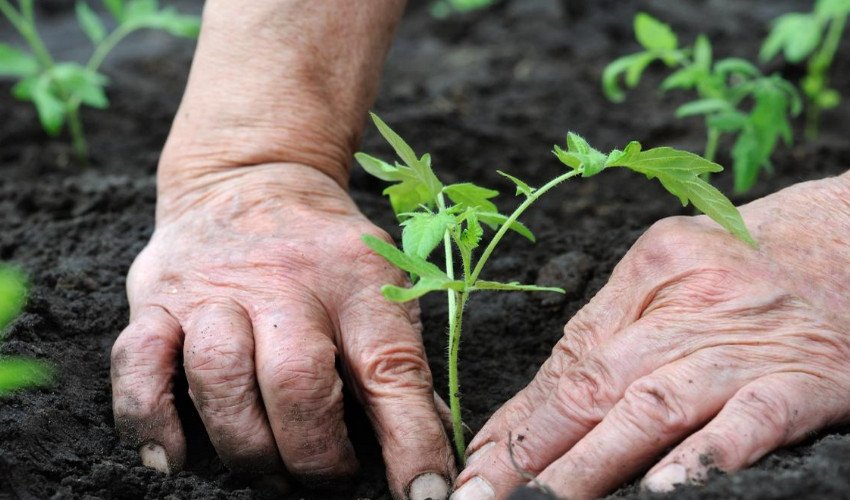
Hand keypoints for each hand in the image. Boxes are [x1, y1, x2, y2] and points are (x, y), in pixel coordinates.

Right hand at [110, 164, 453, 498]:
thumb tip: (423, 455)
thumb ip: (397, 364)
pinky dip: (150, 420)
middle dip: (313, 453)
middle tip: (327, 479)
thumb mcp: (379, 285)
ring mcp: (213, 289)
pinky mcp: (156, 299)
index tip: (423, 494)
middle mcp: (284, 282)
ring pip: (219, 377)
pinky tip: (175, 458)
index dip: (410, 441)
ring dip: (245, 445)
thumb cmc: (327, 252)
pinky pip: (138, 364)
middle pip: (296, 381)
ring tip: (268, 472)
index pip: (391, 368)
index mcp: (356, 281)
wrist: (253, 177)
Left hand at [451, 173, 849, 498]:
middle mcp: (687, 305)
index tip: (480, 465)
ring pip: (655, 405)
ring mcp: (746, 343)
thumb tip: (532, 413)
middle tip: (485, 496)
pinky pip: (752, 417)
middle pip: (597, 384)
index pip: (568, 358)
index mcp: (646, 272)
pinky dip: (709, 455)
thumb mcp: (669, 275)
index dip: (519, 419)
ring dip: (595, 463)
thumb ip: (609, 335)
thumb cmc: (749, 265)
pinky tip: (668, 489)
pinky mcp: (806, 378)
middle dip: (535, 451)